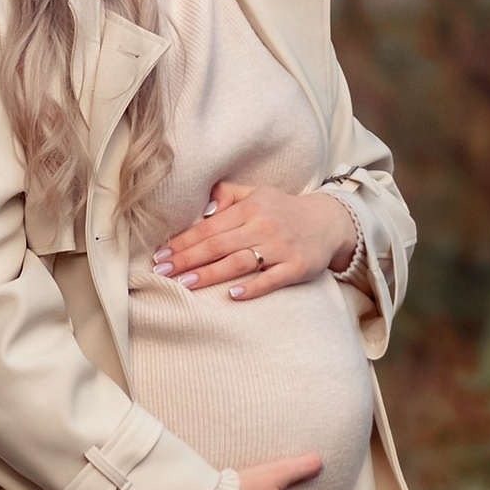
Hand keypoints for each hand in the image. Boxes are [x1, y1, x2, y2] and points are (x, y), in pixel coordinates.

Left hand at [156, 180, 355, 300]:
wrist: (329, 222)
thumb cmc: (284, 210)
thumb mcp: (258, 193)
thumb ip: (228, 195)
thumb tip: (203, 210)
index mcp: (251, 207)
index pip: (210, 226)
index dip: (184, 241)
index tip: (161, 254)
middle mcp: (264, 225)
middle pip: (219, 245)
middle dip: (187, 259)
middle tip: (162, 271)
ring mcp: (281, 247)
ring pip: (239, 262)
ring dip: (210, 274)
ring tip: (185, 284)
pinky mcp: (297, 266)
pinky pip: (271, 279)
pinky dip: (251, 288)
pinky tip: (231, 295)